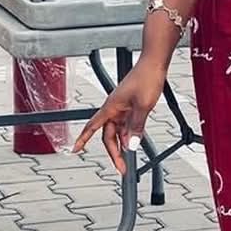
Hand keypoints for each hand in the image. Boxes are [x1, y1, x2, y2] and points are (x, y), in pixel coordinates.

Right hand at [73, 55, 167, 173]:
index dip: (83, 138)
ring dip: (124, 143)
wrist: (154, 64)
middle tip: (121, 166)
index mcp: (111, 107)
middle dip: (114, 152)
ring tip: (130, 157)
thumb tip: (132, 145)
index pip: (93, 126)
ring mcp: (123, 107)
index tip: (75, 149)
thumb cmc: (146, 78)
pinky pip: (128, 124)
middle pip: (109, 134)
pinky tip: (136, 139)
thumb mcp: (143, 106)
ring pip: (119, 130)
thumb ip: (136, 126)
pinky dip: (131, 133)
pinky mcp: (132, 106)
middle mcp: (114, 108)